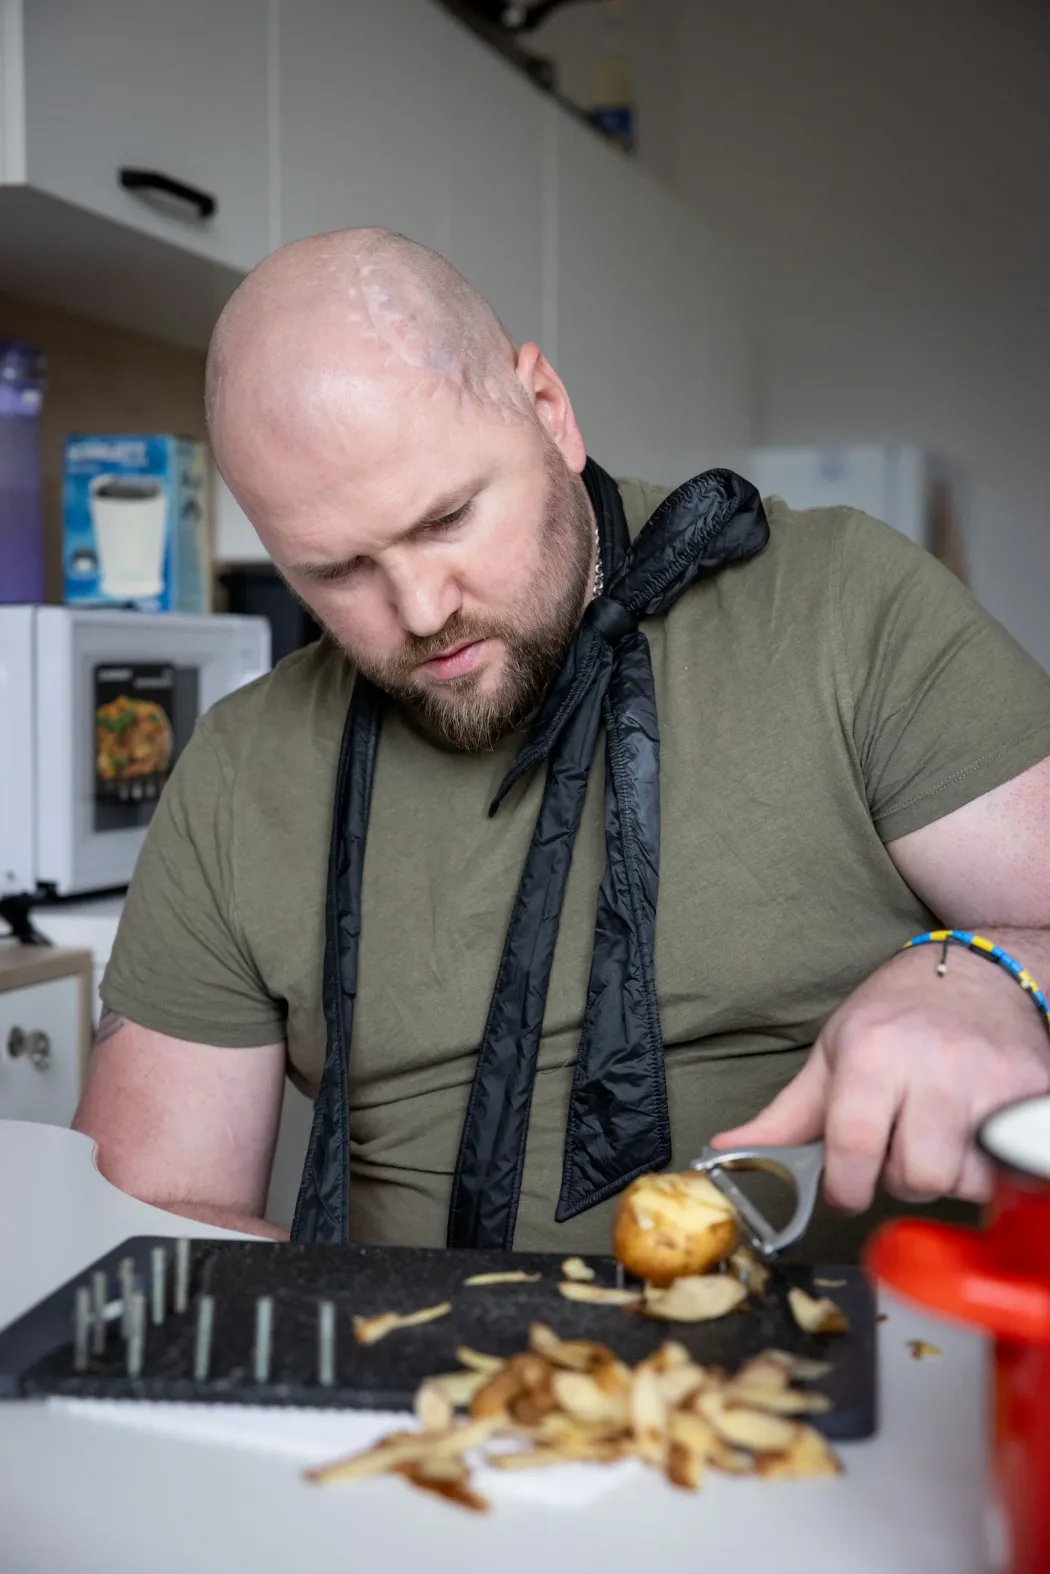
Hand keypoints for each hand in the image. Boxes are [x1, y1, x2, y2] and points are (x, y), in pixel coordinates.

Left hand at [711, 945, 1049, 1211]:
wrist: (978, 970)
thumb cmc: (896, 1015)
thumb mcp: (833, 1052)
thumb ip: (786, 1114)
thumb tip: (727, 1152)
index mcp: (872, 1053)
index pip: (854, 1148)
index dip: (844, 1188)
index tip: (845, 1190)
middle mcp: (934, 1064)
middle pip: (916, 1176)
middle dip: (901, 1178)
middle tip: (900, 1149)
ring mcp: (991, 1078)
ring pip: (969, 1180)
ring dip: (950, 1176)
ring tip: (941, 1137)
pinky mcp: (1035, 1091)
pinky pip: (1015, 1167)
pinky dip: (996, 1166)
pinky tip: (976, 1137)